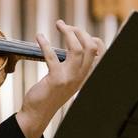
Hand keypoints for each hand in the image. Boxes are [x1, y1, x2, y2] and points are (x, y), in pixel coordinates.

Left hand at [16, 20, 104, 137]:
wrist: (38, 113)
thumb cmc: (50, 94)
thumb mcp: (66, 79)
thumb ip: (71, 66)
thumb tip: (70, 46)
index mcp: (86, 74)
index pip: (99, 51)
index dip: (90, 37)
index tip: (76, 30)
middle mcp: (82, 76)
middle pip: (90, 47)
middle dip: (79, 31)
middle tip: (64, 25)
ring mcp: (70, 78)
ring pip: (76, 49)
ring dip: (67, 33)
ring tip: (58, 24)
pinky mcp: (56, 79)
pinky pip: (52, 56)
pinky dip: (45, 44)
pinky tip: (39, 36)